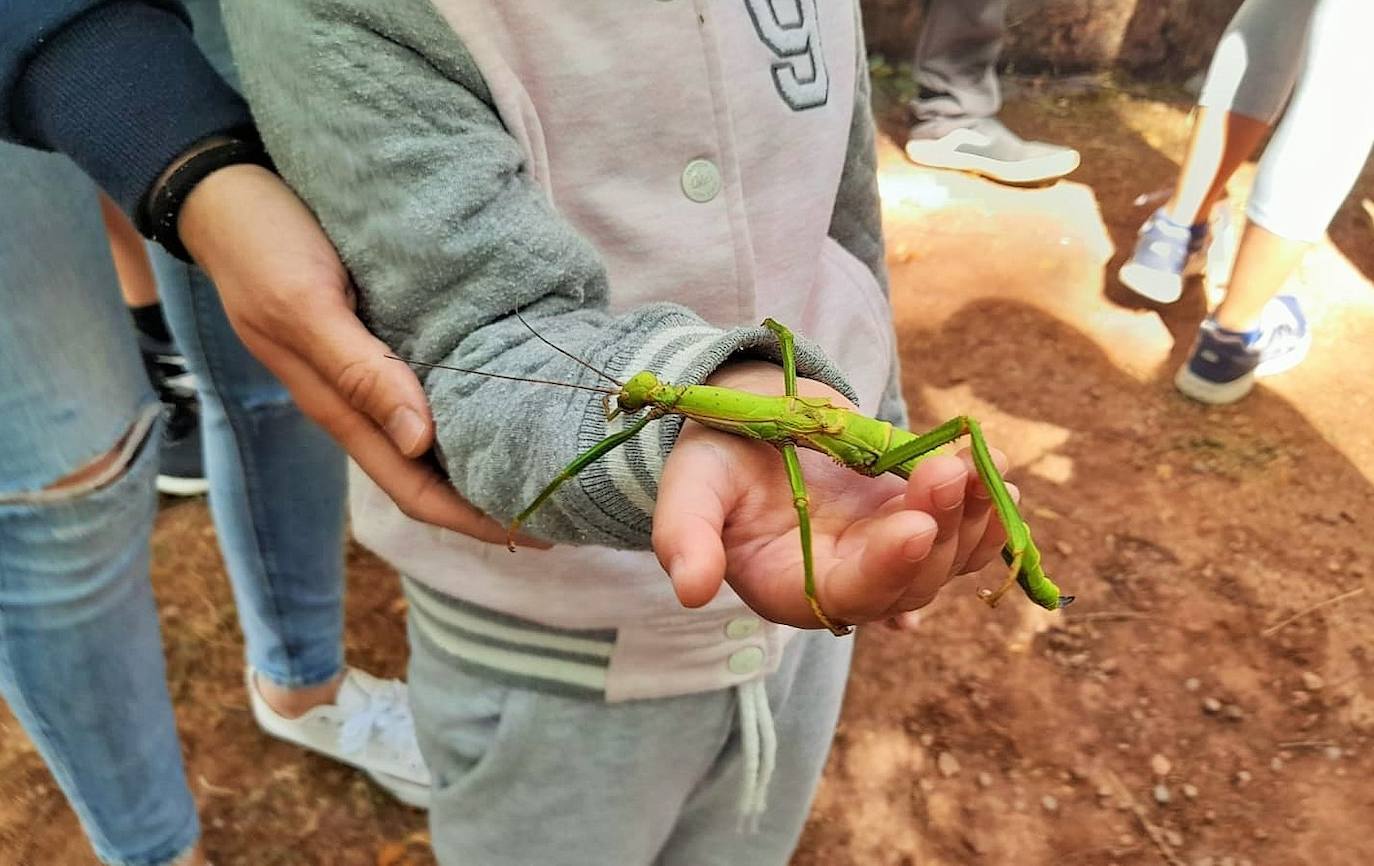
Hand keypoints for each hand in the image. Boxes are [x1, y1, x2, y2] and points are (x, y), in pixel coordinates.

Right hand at [178, 164, 524, 544]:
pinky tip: (517, 387)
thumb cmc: (259, 244)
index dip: (474, 519)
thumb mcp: (304, 305)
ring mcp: (373, 366)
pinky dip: (479, 395)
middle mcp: (361, 398)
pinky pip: (438, 379)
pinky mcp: (386, 329)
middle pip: (435, 471)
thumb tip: (420, 441)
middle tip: (568, 498)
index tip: (541, 533)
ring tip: (552, 453)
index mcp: (340, 407)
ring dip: (490, 449)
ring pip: (439, 430)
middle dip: (495, 494)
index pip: (416, 490)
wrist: (223, 187)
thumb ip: (357, 371)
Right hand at [652, 363, 1011, 629]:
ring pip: (946, 560)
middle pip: (910, 582)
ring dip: (972, 520)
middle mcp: (847, 580)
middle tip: (948, 469)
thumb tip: (690, 590)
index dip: (886, 570)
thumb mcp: (688, 487)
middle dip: (939, 530)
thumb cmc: (714, 456)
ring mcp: (886, 551)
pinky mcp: (912, 519)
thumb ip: (685, 536)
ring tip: (983, 466)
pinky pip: (962, 531)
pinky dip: (986, 512)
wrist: (750, 415)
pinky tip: (1001, 478)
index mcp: (792, 586)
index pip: (849, 595)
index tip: (915, 528)